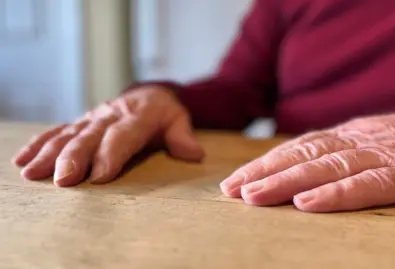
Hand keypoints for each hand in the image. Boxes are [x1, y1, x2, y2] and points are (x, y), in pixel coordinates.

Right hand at [12, 86, 204, 186]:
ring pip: (69, 135)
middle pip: (90, 137)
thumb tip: (193, 154)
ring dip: (49, 153)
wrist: (149, 93)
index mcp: (137, 115)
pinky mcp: (81, 122)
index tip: (99, 176)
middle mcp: (110, 116)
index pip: (123, 136)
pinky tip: (23, 159)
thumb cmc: (164, 112)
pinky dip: (39, 144)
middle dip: (74, 157)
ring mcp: (93, 118)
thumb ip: (183, 135)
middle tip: (62, 179)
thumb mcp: (179, 119)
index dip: (111, 155)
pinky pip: (58, 131)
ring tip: (32, 173)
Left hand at [220, 104, 394, 212]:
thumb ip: (347, 153)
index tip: (237, 181)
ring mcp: (386, 156)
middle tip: (231, 191)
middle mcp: (362, 142)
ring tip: (253, 196)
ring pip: (327, 168)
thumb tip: (308, 173)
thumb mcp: (379, 142)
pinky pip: (369, 185)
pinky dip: (336, 194)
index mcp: (352, 136)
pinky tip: (306, 204)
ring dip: (286, 182)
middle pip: (304, 156)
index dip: (266, 164)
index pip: (300, 148)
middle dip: (264, 173)